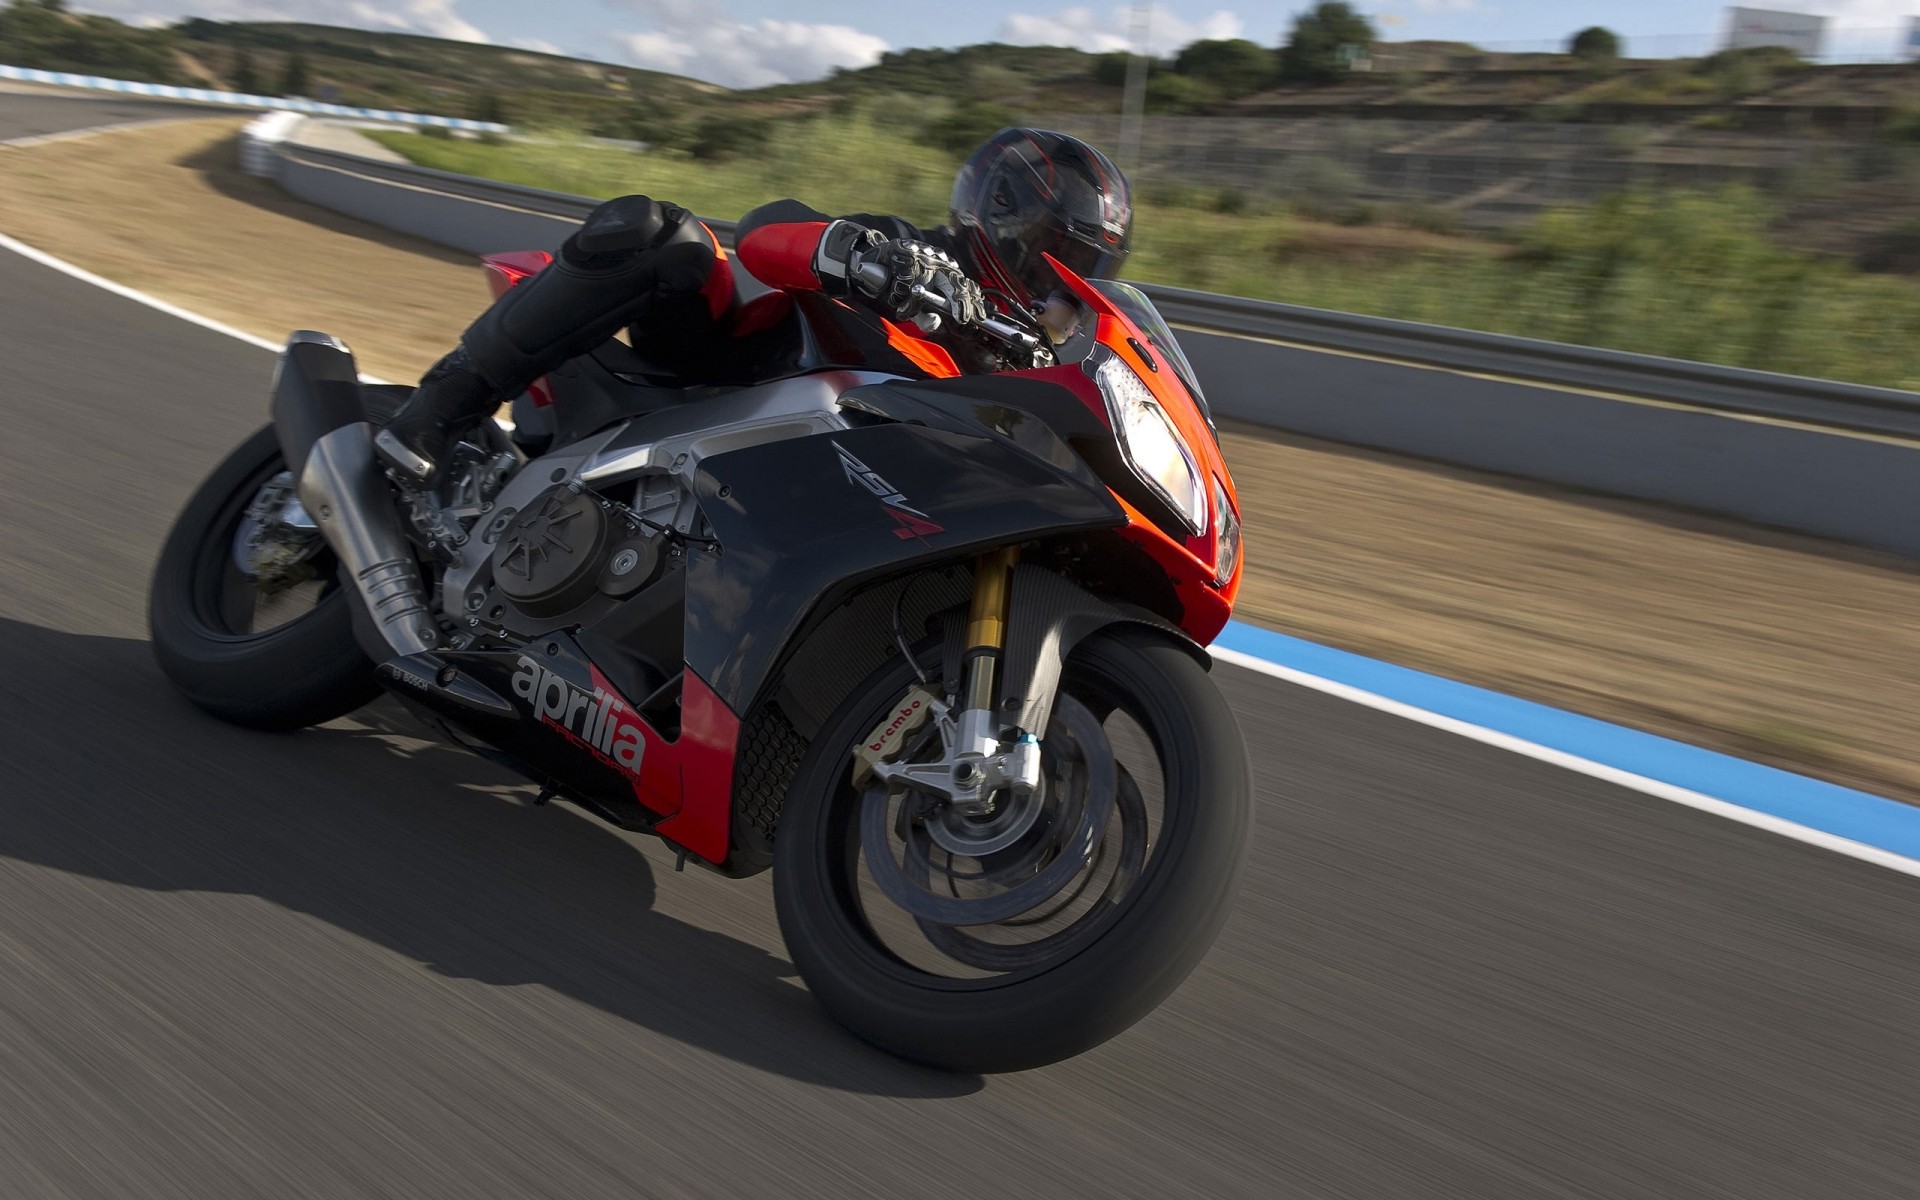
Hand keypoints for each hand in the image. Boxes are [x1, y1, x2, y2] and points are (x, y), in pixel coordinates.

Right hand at [841, 235, 986, 327]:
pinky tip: (893, 293)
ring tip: (903, 309)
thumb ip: (925, 319)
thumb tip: (935, 323)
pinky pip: (902, 284)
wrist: (873, 263)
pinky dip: (896, 295)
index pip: (963, 286)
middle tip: (962, 317)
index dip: (971, 302)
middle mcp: (937, 261)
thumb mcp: (913, 307)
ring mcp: (921, 256)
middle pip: (954, 281)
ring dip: (911, 305)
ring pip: (921, 287)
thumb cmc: (899, 285)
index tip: (977, 318)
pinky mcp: (903, 254)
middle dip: (960, 300)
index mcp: (945, 272)